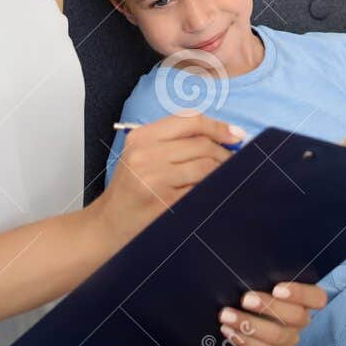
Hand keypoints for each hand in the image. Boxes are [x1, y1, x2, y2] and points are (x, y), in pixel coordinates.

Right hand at [91, 112, 244, 248]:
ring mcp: (154, 178)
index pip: (189, 120)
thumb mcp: (143, 155)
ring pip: (206, 166)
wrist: (109, 224)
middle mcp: (146, 154)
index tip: (236, 136)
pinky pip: (201, 189)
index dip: (218, 126)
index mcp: (142, 137)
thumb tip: (225, 135)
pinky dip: (214, 189)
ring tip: (227, 177)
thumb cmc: (132, 189)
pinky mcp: (164, 201)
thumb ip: (175, 141)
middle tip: (235, 162)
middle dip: (225, 153)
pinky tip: (216, 192)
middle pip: (202, 144)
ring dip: (223, 171)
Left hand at [221, 282, 327, 345]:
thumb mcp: (258, 288)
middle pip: (297, 316)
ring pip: (277, 335)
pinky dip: (245, 341)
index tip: (277, 289)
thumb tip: (245, 268)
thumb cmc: (250, 301)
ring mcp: (290, 341)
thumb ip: (260, 280)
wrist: (237, 332)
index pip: (316, 297)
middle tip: (245, 299)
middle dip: (269, 306)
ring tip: (226, 316)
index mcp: (302, 300)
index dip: (300, 293)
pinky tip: (229, 332)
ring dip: (249, 324)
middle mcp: (300, 321)